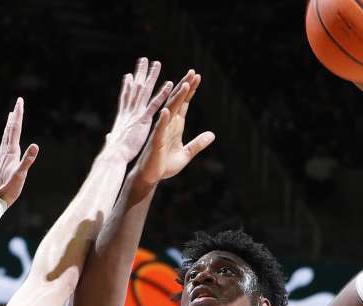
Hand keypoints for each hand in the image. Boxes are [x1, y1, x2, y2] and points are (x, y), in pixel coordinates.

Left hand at [0, 97, 39, 205]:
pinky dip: (8, 137)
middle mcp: (5, 151)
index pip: (16, 129)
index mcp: (11, 152)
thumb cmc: (8, 189)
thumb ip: (28, 160)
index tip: (20, 101)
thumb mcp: (21, 175)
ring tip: (12, 116)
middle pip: (11, 129)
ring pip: (7, 136)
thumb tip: (36, 145)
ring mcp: (3, 157)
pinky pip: (5, 144)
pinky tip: (8, 139)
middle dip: (15, 115)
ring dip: (10, 124)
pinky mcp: (2, 162)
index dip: (18, 114)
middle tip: (18, 103)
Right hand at [104, 57, 173, 162]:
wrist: (113, 156)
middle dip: (139, 74)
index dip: (127, 86)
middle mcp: (129, 111)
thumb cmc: (112, 153)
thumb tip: (109, 137)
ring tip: (157, 64)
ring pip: (145, 91)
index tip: (129, 76)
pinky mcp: (143, 120)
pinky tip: (170, 84)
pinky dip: (162, 94)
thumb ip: (112, 138)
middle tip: (143, 60)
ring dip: (151, 77)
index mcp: (123, 117)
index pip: (126, 98)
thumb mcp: (113, 143)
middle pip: (135, 88)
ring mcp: (136, 114)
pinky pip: (155, 105)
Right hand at [131, 71, 215, 186]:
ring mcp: (161, 131)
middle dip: (185, 87)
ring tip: (185, 85)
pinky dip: (163, 120)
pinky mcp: (156, 141)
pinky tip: (167, 110)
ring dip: (177, 98)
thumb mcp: (186, 154)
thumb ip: (198, 143)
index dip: (191, 91)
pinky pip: (159, 129)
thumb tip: (212, 135)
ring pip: (170, 111)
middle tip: (193, 72)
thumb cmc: (164, 165)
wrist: (150, 176)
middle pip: (178, 102)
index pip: (184, 104)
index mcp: (175, 125)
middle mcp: (168, 124)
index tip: (197, 77)